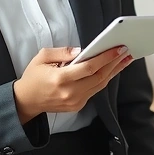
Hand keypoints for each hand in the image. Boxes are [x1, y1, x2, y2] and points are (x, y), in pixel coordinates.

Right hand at [13, 45, 131, 123]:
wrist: (26, 101)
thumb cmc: (33, 77)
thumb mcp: (42, 57)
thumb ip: (62, 52)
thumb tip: (81, 51)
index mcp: (61, 79)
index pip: (89, 67)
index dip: (106, 57)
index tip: (118, 48)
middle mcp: (70, 92)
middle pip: (99, 77)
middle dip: (115, 63)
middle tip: (126, 51)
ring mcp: (75, 101)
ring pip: (100, 85)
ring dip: (114, 71)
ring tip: (124, 60)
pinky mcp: (78, 106)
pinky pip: (95, 91)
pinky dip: (104, 79)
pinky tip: (111, 70)